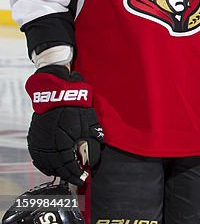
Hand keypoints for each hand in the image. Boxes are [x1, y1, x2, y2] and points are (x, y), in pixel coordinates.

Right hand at [25, 65, 103, 185]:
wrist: (57, 93)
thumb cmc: (75, 107)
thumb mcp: (89, 124)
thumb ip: (92, 142)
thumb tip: (93, 159)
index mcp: (63, 144)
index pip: (69, 167)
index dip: (76, 174)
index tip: (83, 178)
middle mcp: (49, 147)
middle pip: (57, 169)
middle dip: (67, 175)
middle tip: (75, 178)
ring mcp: (39, 143)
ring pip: (46, 165)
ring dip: (56, 172)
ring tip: (64, 174)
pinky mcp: (34, 139)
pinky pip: (37, 158)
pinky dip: (43, 165)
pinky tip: (49, 167)